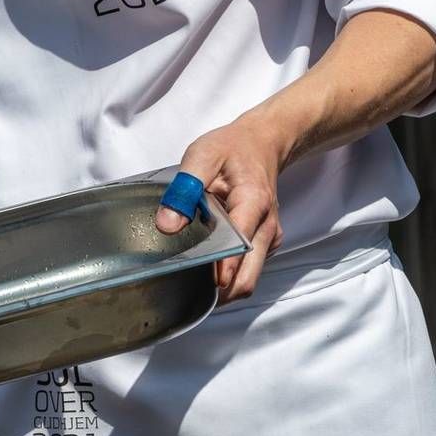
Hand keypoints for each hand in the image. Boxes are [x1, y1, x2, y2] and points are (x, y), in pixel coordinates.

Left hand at [154, 113, 287, 304]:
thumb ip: (185, 189)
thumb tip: (167, 225)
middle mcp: (266, 228)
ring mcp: (268, 239)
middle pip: (247, 277)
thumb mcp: (202, 156)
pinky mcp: (263, 243)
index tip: (201, 284)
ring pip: (248, 278)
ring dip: (223, 287)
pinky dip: (228, 276)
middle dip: (220, 292)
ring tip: (190, 280)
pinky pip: (247, 270)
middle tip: (185, 292)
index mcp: (253, 204)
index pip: (240, 247)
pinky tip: (204, 266)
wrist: (262, 144)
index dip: (221, 269)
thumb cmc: (232, 148)